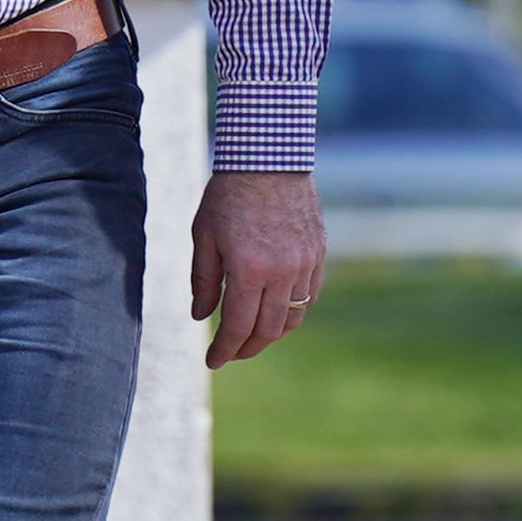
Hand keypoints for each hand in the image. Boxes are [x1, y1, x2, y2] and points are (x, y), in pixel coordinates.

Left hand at [190, 170, 326, 367]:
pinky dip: (291, 312)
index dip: (224, 349)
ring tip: (250, 337)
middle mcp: (282, 272)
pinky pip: (309, 296)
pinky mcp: (318, 254)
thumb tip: (202, 317)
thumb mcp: (204, 237)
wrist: (269, 159)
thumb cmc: (228, 196)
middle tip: (229, 354)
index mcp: (248, 269)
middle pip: (268, 330)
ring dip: (270, 334)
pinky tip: (273, 312)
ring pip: (292, 317)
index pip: (238, 326)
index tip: (213, 360)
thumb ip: (204, 281)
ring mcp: (305, 264)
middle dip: (247, 348)